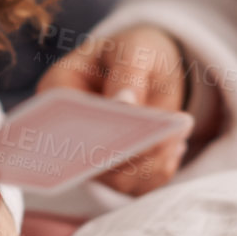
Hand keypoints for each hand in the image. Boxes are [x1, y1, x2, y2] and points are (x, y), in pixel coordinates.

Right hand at [38, 24, 190, 194]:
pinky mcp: (115, 172)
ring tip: (178, 137)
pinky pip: (136, 186)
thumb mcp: (135, 49)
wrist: (153, 68)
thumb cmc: (135, 52)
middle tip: (167, 139)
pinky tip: (176, 146)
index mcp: (58, 91)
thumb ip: (128, 72)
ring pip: (116, 178)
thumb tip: (124, 102)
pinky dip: (160, 171)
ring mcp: (90, 156)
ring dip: (151, 163)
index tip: (126, 127)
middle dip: (129, 152)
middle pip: (87, 157)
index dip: (89, 127)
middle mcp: (66, 130)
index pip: (63, 117)